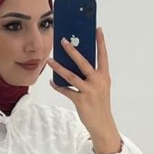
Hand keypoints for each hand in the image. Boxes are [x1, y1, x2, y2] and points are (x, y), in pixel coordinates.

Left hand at [48, 27, 121, 153]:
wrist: (102, 124)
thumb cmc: (99, 103)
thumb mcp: (100, 87)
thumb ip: (92, 75)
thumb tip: (76, 62)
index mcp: (104, 76)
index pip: (103, 56)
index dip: (100, 42)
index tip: (97, 29)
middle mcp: (98, 82)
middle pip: (83, 62)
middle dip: (72, 51)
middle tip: (63, 40)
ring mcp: (89, 91)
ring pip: (70, 76)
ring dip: (58, 67)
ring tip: (49, 60)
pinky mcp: (80, 101)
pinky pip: (65, 90)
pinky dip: (57, 86)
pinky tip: (51, 81)